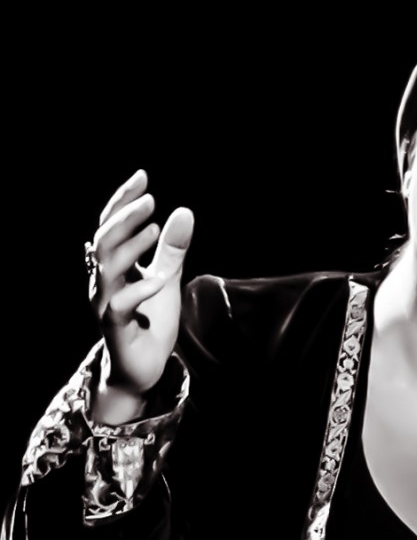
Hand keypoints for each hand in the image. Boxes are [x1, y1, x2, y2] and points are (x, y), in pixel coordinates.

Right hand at [88, 169, 193, 413]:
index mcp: (114, 265)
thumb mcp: (168, 278)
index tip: (143, 176)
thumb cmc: (150, 320)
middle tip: (150, 200)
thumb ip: (172, 249)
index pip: (111, 225)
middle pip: (104, 241)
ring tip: (156, 228)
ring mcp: (105, 304)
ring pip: (107, 268)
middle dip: (125, 217)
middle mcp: (104, 280)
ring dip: (131, 246)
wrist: (142, 367)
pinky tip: (160, 279)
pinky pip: (119, 305)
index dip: (123, 200)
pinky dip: (139, 290)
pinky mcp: (115, 328)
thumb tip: (184, 211)